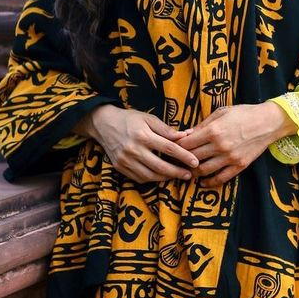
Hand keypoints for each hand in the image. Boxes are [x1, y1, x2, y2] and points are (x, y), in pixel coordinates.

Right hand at [76, 105, 198, 183]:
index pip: (168, 148)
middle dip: (177, 172)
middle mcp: (134, 150)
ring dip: (166, 178)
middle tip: (189, 174)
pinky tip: (161, 176)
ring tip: (177, 175)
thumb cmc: (129, 119)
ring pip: (150, 175)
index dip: (184, 156)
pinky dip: (152, 179)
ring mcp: (125, 161)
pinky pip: (139, 178)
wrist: (103, 124)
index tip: (195, 161)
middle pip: (160, 166)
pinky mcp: (120, 167)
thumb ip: (167, 129)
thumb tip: (186, 135)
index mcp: (143, 135)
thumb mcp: (148, 118)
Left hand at [178, 102, 295, 186]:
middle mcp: (220, 146)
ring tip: (187, 170)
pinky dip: (209, 182)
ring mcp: (230, 158)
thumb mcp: (220, 113)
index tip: (172, 148)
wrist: (269, 122)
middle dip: (181, 160)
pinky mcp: (239, 166)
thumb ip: (202, 125)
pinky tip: (203, 182)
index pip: (186, 143)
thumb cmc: (244, 113)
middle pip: (192, 158)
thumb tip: (185, 134)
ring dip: (193, 172)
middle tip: (176, 161)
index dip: (176, 146)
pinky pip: (220, 178)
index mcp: (213, 130)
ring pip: (203, 170)